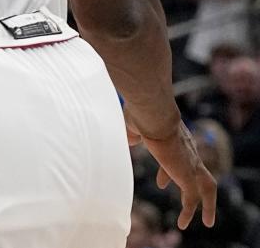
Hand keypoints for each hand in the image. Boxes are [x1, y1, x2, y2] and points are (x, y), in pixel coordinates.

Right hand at [125, 115, 216, 230]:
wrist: (153, 113)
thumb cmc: (143, 115)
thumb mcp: (134, 126)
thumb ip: (133, 135)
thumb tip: (128, 140)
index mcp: (176, 139)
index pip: (178, 158)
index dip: (168, 172)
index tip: (161, 184)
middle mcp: (188, 151)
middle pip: (201, 173)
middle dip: (200, 189)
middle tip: (191, 201)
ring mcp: (190, 163)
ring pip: (207, 186)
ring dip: (208, 204)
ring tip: (207, 222)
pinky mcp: (188, 175)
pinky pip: (192, 199)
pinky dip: (189, 212)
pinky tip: (182, 223)